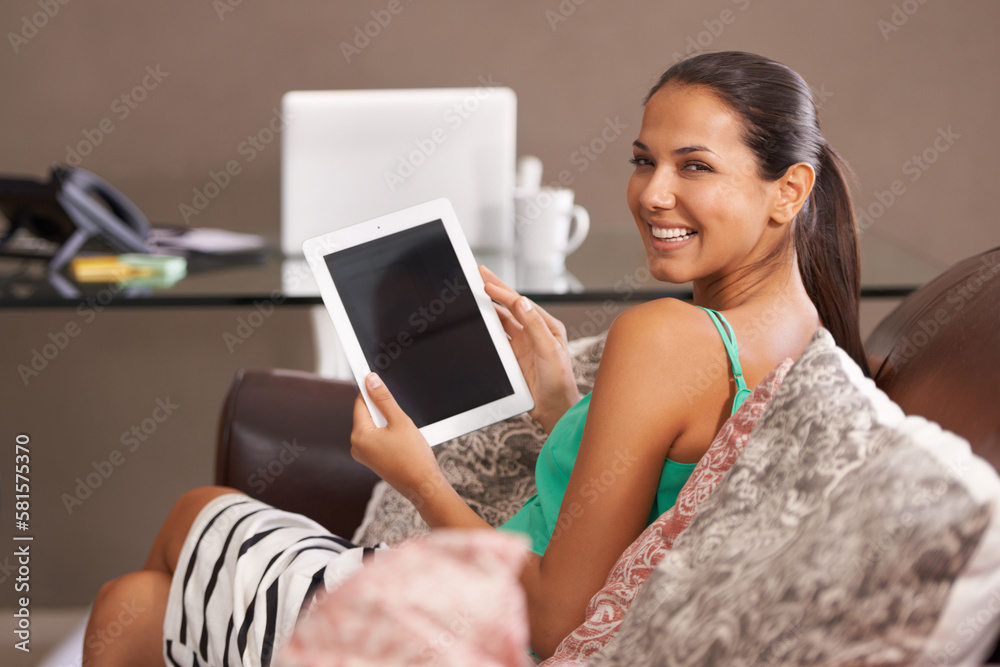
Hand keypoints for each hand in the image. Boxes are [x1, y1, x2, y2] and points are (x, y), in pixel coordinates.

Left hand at [350, 373, 442, 506]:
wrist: (423, 486)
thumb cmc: (413, 458)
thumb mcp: (400, 421)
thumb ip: (383, 399)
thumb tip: (370, 381)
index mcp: (359, 436)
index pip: (361, 403)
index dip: (372, 391)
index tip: (378, 379)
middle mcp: (357, 446)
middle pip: (368, 414)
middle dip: (384, 410)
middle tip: (401, 418)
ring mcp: (364, 455)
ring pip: (375, 426)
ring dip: (388, 423)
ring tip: (404, 434)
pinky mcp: (373, 460)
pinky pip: (378, 438)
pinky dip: (389, 434)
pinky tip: (403, 442)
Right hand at [480, 265, 581, 432]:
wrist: (554, 409)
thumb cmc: (560, 382)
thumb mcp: (550, 351)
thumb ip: (535, 326)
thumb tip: (521, 303)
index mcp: (547, 326)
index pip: (521, 304)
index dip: (502, 292)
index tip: (486, 284)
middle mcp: (534, 332)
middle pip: (509, 307)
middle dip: (495, 290)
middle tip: (479, 274)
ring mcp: (522, 345)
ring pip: (501, 321)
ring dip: (488, 308)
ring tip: (474, 294)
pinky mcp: (512, 357)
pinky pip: (497, 339)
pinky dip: (486, 329)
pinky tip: (478, 321)